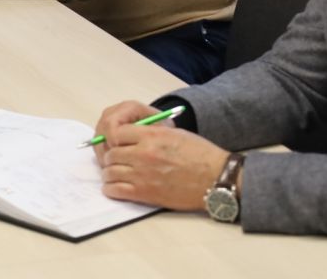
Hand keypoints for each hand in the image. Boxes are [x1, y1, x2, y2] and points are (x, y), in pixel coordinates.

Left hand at [96, 107, 228, 210]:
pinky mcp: (145, 193)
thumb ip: (150, 132)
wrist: (215, 178)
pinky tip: (115, 187)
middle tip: (116, 161)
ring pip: (110, 172)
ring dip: (110, 173)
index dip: (115, 138)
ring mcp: (142, 175)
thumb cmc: (200, 154)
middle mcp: (143, 154)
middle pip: (111, 154)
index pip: (117, 132)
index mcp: (151, 136)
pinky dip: (111, 189)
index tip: (117, 143)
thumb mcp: (174, 133)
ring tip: (116, 174)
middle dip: (112, 157)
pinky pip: (115, 190)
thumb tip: (130, 134)